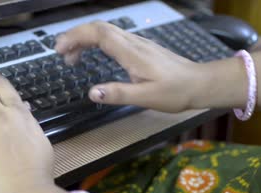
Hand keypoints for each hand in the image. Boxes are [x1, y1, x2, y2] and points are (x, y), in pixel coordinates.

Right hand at [55, 21, 207, 112]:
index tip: (60, 50)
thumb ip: (118, 94)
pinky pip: (113, 37)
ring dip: (85, 38)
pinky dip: (96, 41)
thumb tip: (92, 92)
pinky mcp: (140, 48)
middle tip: (60, 53)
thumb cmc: (175, 92)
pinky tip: (93, 54)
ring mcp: (137, 43)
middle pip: (99, 27)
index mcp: (131, 53)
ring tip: (72, 57)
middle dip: (75, 35)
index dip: (76, 37)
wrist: (200, 83)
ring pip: (106, 30)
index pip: (99, 34)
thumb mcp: (146, 97)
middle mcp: (133, 43)